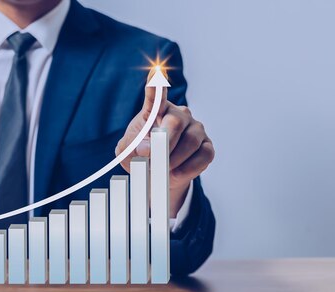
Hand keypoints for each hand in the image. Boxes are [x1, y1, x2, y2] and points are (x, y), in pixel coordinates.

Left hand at [115, 72, 214, 216]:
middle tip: (152, 162)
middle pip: (176, 123)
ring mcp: (196, 129)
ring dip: (173, 161)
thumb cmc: (141, 158)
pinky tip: (175, 173)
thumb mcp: (127, 154)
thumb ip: (130, 148)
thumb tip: (147, 149)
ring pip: (190, 142)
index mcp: (155, 112)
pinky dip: (187, 169)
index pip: (156, 98)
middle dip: (163, 145)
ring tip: (160, 170)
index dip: (156, 87)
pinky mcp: (207, 146)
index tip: (156, 72)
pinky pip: (203, 156)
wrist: (158, 176)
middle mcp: (179, 115)